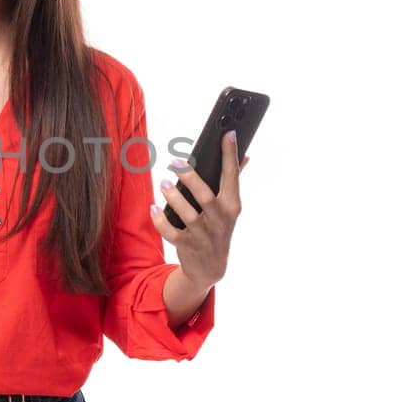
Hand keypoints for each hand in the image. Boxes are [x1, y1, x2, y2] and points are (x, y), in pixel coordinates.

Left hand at [151, 129, 248, 288]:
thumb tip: (246, 155)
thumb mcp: (230, 208)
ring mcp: (203, 234)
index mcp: (232, 205)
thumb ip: (234, 181)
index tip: (227, 134)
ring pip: (187, 213)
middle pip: (205, 195)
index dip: (230, 154)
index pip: (232, 176)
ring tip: (163, 183)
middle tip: (175, 162)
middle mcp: (219, 219)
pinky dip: (160, 220)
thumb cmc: (219, 228)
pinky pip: (170, 231)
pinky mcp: (187, 245)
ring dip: (173, 197)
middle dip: (190, 178)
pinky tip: (154, 207)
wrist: (211, 267)